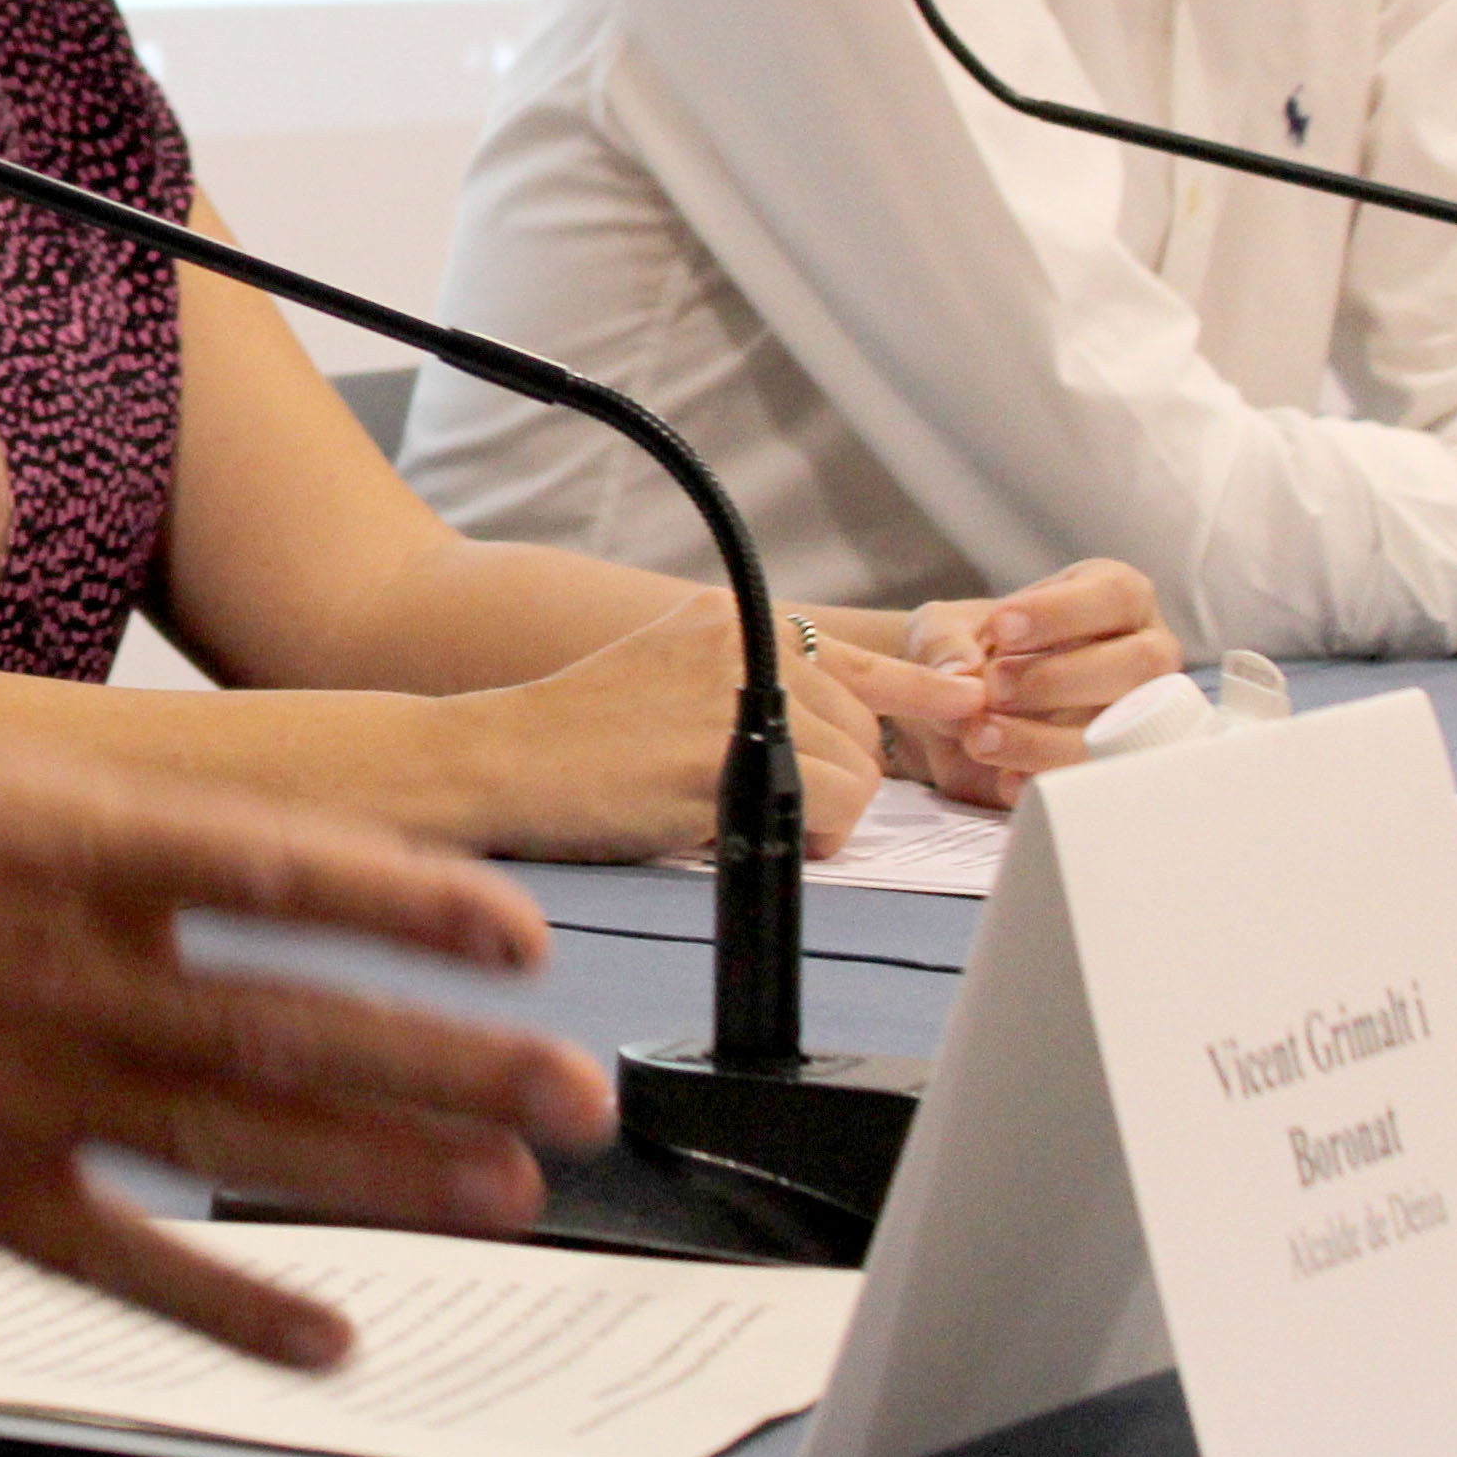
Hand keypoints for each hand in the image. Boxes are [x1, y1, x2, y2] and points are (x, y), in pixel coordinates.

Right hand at [0, 375, 612, 1371]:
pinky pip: (122, 1263)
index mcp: (30, 840)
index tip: (514, 936)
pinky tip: (328, 1337)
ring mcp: (6, 1098)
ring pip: (237, 1146)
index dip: (405, 904)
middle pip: (292, 1027)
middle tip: (582, 1102)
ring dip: (385, 1178)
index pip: (265, 868)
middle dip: (452, 1069)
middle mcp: (45, 976)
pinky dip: (230, 1307)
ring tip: (510, 1200)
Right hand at [445, 590, 888, 861]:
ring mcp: (735, 693)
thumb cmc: (567, 741)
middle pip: (862, 730)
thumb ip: (738, 688)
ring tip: (737, 819)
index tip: (966, 699)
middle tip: (759, 807)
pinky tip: (739, 832)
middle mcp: (739, 641)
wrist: (490, 759)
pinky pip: (831, 808)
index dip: (918, 688)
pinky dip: (807, 839)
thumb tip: (826, 733)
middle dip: (833, 782)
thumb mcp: (660, 679)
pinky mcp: (728, 752)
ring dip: (818, 815)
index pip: (849, 656)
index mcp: (724, 617)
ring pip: (858, 773)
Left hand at [832, 561, 1176, 801]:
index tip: (1002, 627)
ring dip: (1050, 738)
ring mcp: (1141, 713)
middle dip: (1061, 678)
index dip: (1062, 612)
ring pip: (1127, 729)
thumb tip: (961, 671)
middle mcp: (1144, 653)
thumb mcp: (940, 629)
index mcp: (1116, 598)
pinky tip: (1006, 779)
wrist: (956, 707)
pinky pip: (1103, 778)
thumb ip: (945, 643)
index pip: (1115, 594)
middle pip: (1140, 663)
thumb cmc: (965, 647)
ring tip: (982, 736)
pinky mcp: (1117, 764)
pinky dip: (1049, 780)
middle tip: (995, 687)